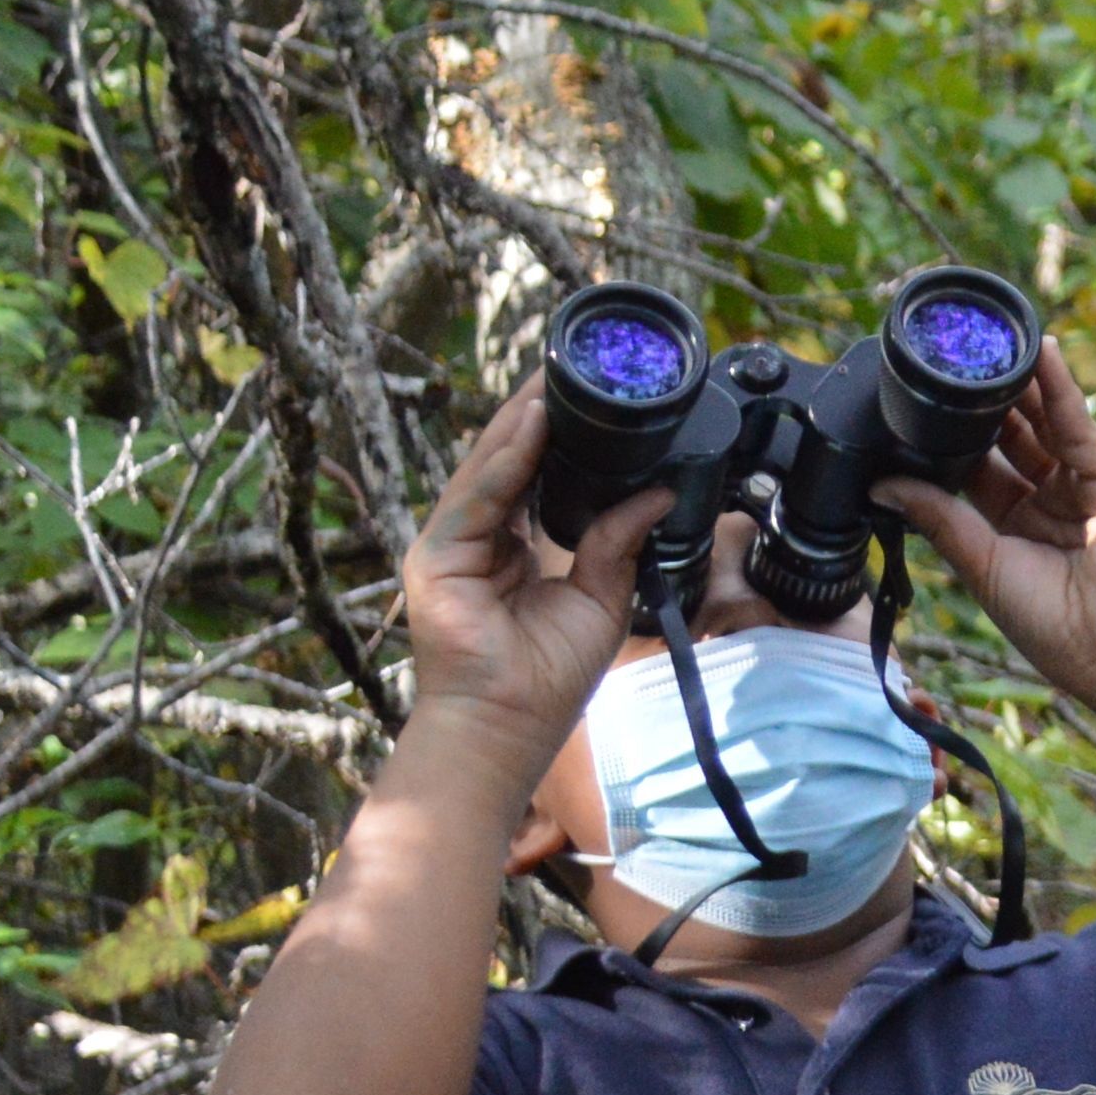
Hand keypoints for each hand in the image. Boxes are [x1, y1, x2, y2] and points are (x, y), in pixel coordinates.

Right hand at [392, 390, 648, 765]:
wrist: (510, 726)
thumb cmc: (548, 677)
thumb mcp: (600, 599)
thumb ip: (618, 544)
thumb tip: (658, 494)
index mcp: (512, 547)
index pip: (533, 477)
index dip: (558, 438)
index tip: (589, 399)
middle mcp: (478, 538)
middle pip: (507, 463)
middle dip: (537, 415)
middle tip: (571, 368)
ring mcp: (452, 544)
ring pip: (489, 468)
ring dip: (521, 421)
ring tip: (555, 380)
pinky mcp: (438, 555)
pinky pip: (477, 496)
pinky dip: (505, 459)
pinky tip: (532, 424)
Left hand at [888, 340, 1095, 723]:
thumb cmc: (1056, 627)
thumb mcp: (982, 566)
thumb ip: (938, 518)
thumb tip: (883, 485)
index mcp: (1015, 529)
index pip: (978, 468)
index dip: (952, 438)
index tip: (919, 406)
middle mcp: (1050, 501)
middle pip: (1011, 438)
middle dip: (983, 405)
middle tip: (952, 367)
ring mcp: (1083, 484)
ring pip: (1043, 422)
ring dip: (1018, 384)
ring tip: (988, 346)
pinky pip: (1078, 421)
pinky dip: (1059, 385)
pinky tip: (1040, 353)